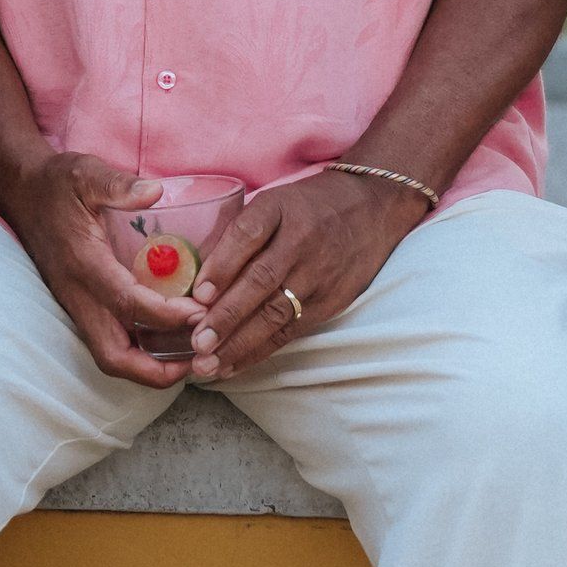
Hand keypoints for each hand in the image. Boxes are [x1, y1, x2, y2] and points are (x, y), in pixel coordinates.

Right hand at [4, 154, 199, 388]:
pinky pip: (108, 343)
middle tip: (198, 357)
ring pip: (109, 356)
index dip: (166, 315)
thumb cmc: (56, 183)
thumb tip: (155, 191)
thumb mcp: (85, 173)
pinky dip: (138, 354)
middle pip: (113, 355)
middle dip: (155, 370)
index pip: (127, 303)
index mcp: (85, 263)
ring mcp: (76, 306)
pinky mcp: (78, 307)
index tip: (201, 312)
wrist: (21, 193)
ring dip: (147, 368)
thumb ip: (118, 184)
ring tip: (189, 358)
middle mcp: (79, 295)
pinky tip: (166, 341)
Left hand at [185, 170, 427, 377]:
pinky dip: (260, 350)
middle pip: (262, 280)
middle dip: (228, 315)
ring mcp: (319, 274)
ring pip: (276, 313)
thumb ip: (238, 233)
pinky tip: (233, 364)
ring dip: (240, 342)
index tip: (199, 294)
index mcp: (281, 207)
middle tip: (197, 342)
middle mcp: (301, 240)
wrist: (372, 208)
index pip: (249, 233)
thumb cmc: (308, 206)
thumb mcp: (274, 202)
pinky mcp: (330, 301)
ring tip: (208, 363)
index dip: (223, 264)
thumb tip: (194, 272)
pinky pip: (290, 330)